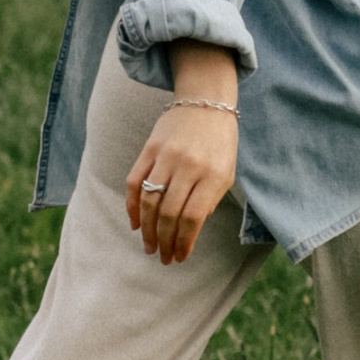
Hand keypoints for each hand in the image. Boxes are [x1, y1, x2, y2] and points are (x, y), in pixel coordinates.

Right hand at [125, 50, 238, 263]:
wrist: (206, 102)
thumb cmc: (220, 142)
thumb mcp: (227, 172)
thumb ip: (210, 200)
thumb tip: (189, 228)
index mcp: (212, 174)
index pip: (193, 218)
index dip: (184, 242)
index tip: (180, 256)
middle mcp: (188, 166)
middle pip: (169, 213)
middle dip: (164, 241)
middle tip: (162, 257)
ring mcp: (166, 156)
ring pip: (150, 201)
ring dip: (147, 229)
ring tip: (149, 246)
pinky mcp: (149, 149)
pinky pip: (135, 182)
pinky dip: (132, 206)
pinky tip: (136, 223)